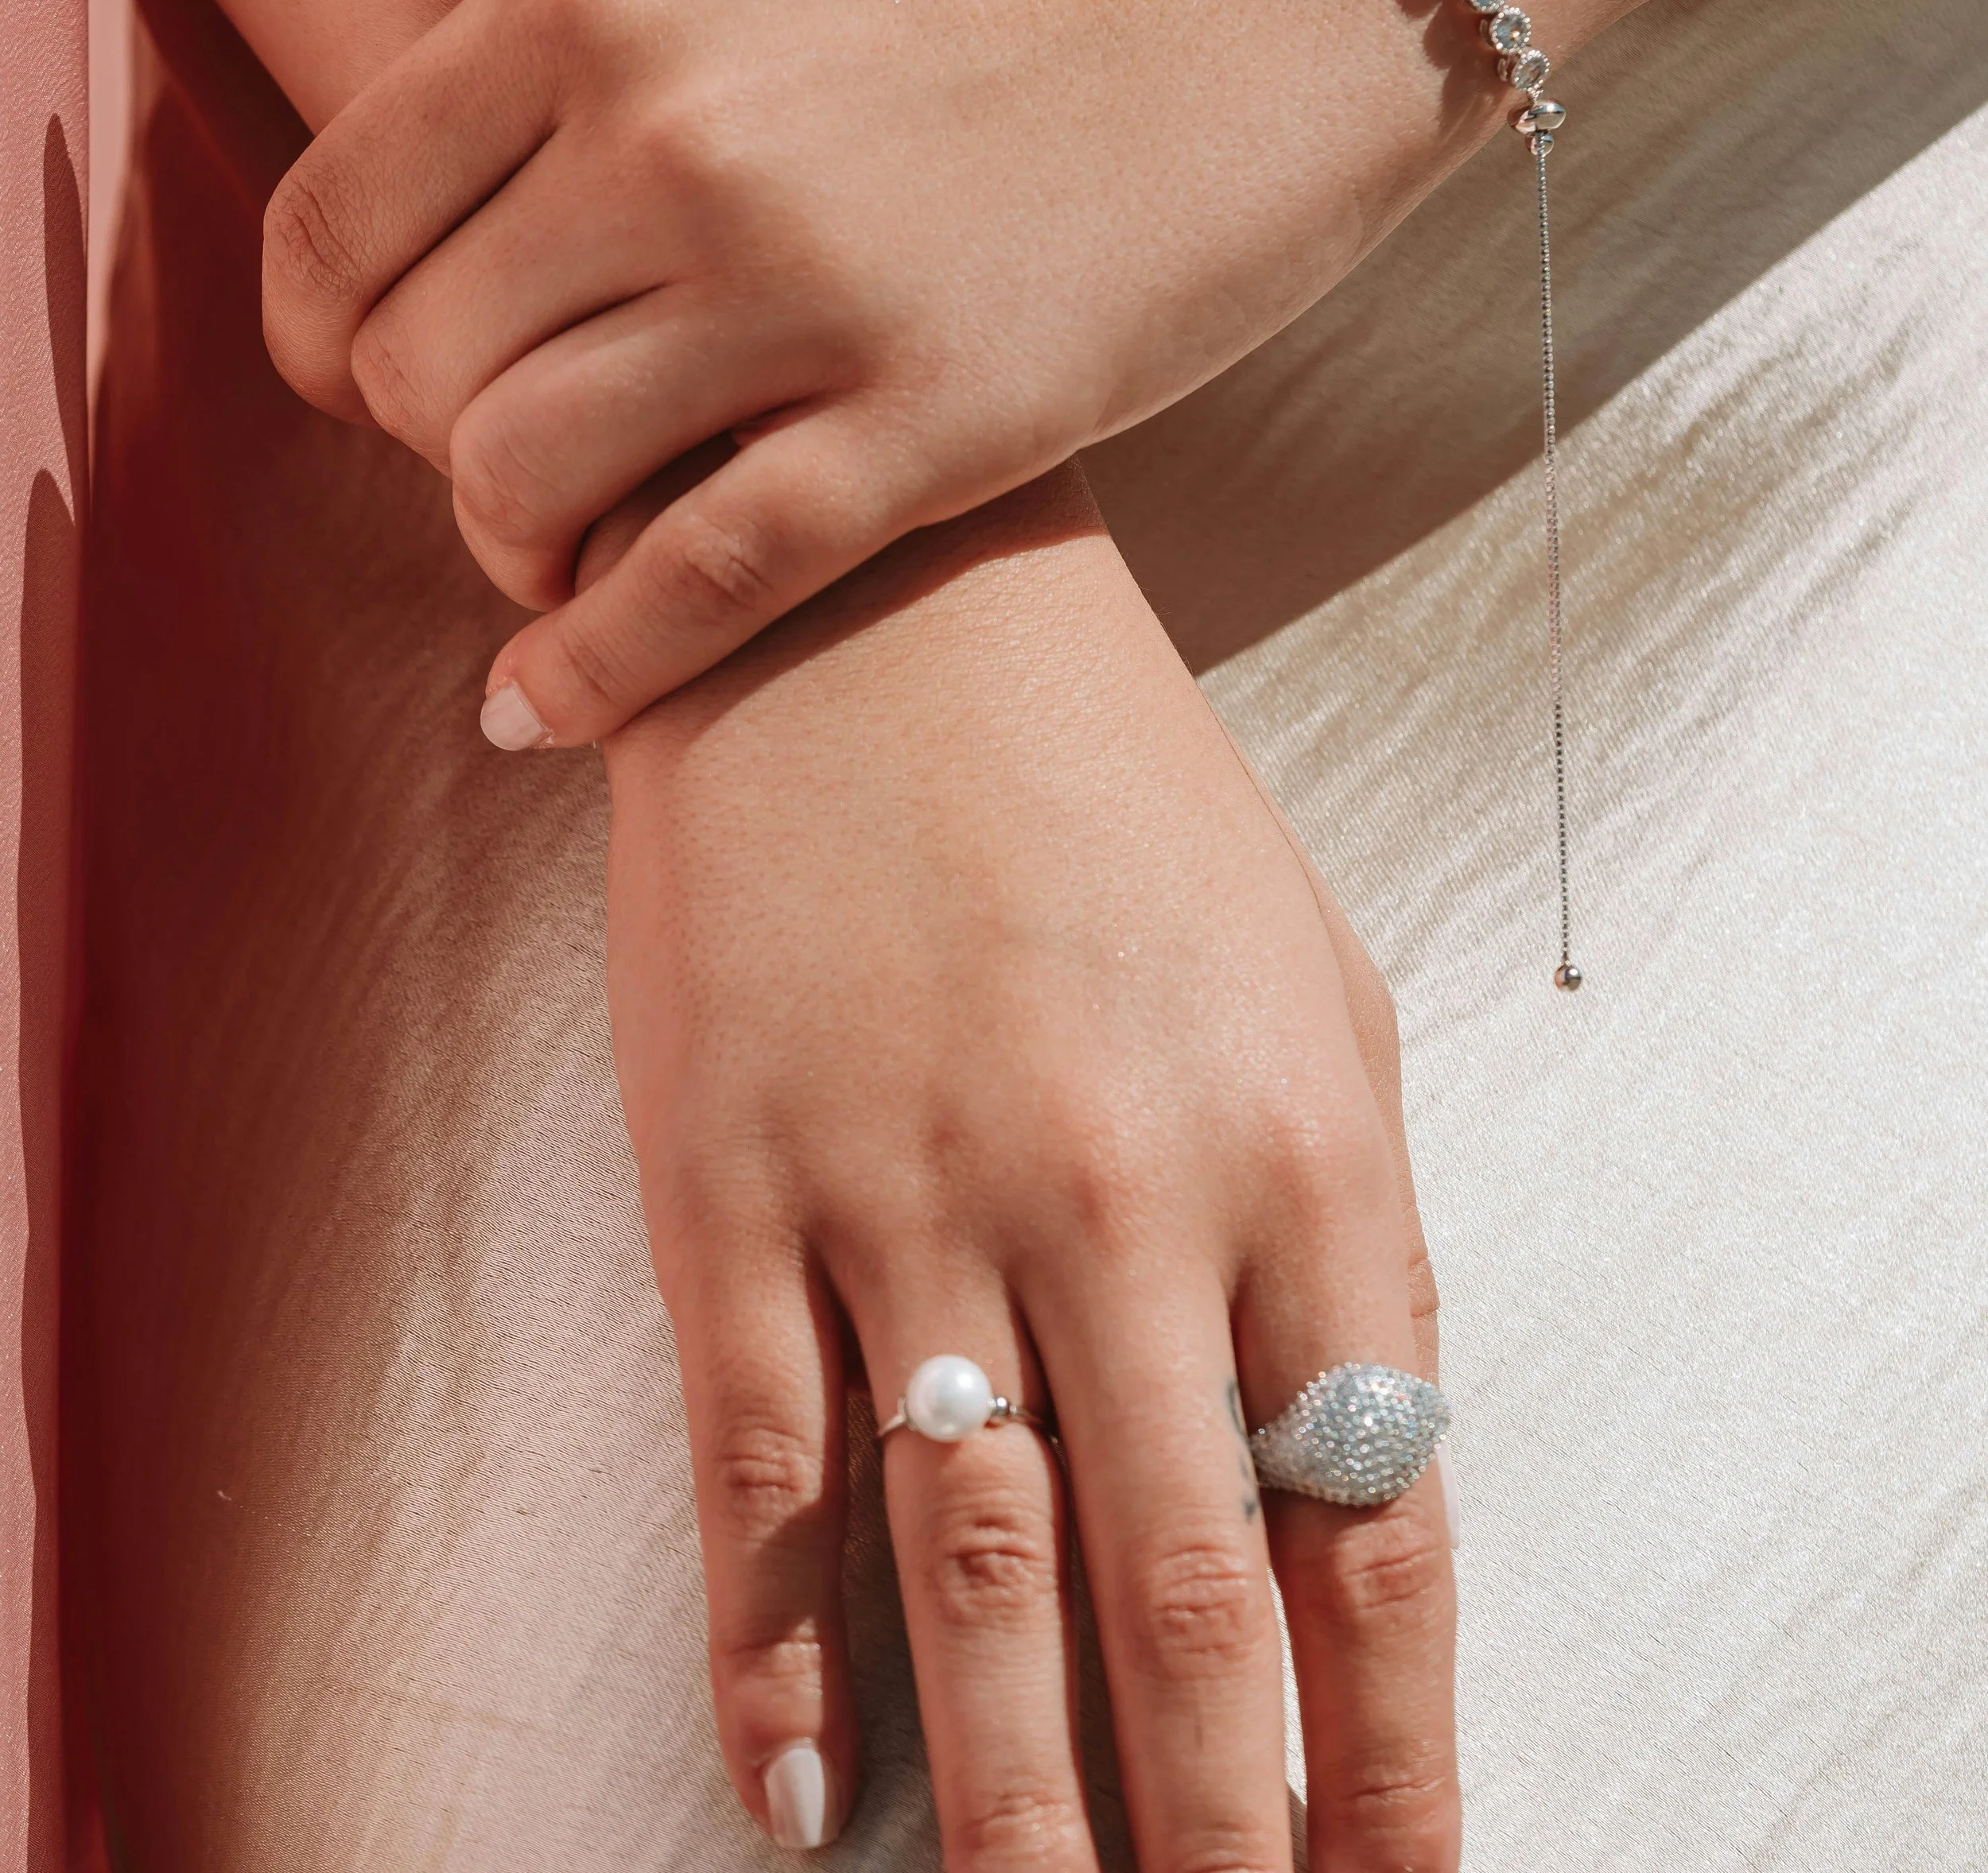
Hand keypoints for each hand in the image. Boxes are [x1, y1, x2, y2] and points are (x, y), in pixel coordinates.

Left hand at [258, 0, 1517, 744]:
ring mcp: (799, 296)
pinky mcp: (937, 421)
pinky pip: (698, 590)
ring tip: (548, 548)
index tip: (356, 366)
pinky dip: (592, 671)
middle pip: (414, 368)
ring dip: (504, 544)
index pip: (336, 218)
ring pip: (524, 487)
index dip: (314, 325)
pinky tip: (544, 706)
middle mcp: (665, 149)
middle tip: (486, 442)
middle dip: (415, 431)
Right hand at [599, 467, 1456, 1869]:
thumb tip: (1359, 1503)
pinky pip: (758, 1469)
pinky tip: (796, 1790)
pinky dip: (774, 1659)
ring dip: (1007, 1812)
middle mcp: (1115, 1193)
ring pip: (970, 1572)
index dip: (1390, 1762)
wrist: (872, 603)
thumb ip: (1352, 1246)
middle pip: (1176, 1601)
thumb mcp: (1312, 991)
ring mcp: (910, 1192)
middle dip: (1215, 1843)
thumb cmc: (1112, 797)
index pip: (1370, 1531)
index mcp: (1294, 1151)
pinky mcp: (734, 1180)